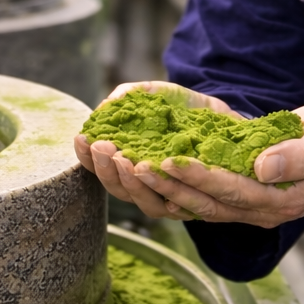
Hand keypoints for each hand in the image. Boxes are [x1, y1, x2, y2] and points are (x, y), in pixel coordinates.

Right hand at [73, 81, 240, 221]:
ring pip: (148, 204)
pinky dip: (172, 196)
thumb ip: (128, 97)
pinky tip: (163, 180)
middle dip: (108, 170)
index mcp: (129, 164)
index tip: (81, 139)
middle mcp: (147, 185)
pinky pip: (184, 208)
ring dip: (134, 184)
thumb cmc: (180, 107)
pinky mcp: (199, 201)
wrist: (221, 112)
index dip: (87, 158)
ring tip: (126, 161)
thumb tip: (103, 109)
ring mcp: (172, 196)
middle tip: (104, 148)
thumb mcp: (152, 95)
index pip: (101, 169)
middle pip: (120, 190)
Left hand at [129, 101, 303, 227]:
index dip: (198, 177)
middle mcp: (255, 212)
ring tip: (113, 161)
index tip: (165, 160)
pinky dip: (154, 185)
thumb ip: (301, 154)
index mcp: (280, 199)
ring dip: (147, 187)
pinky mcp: (228, 198)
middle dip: (158, 183)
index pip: (231, 191)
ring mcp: (240, 209)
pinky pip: (185, 198)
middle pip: (199, 204)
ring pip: (185, 206)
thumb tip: (262, 167)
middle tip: (122, 159)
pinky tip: (127, 166)